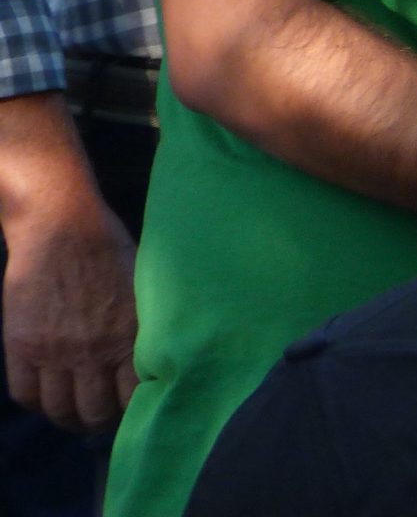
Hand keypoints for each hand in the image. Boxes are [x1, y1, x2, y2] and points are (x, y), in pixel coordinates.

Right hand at [1, 191, 135, 433]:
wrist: (62, 227)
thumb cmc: (112, 251)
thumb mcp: (143, 290)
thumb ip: (145, 328)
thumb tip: (162, 359)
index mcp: (130, 335)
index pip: (135, 397)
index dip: (136, 413)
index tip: (138, 412)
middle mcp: (92, 350)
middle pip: (95, 412)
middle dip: (102, 422)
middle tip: (104, 418)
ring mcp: (54, 351)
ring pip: (59, 410)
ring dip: (69, 419)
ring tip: (77, 415)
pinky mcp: (22, 345)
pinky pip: (25, 394)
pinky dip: (37, 403)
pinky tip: (49, 397)